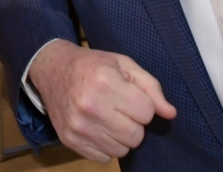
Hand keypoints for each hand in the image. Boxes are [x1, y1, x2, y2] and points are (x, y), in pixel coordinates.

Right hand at [28, 40, 175, 163]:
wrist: (52, 69)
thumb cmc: (92, 65)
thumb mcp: (123, 65)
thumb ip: (150, 88)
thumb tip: (170, 114)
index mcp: (106, 82)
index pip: (147, 112)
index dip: (142, 104)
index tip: (129, 95)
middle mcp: (90, 106)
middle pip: (136, 135)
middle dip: (134, 123)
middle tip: (119, 108)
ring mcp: (79, 126)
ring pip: (122, 150)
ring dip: (120, 136)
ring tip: (107, 117)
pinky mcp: (70, 140)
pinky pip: (104, 158)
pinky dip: (105, 145)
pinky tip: (96, 127)